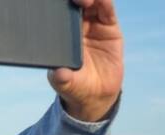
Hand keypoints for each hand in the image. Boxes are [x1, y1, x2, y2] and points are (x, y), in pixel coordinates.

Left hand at [47, 0, 123, 121]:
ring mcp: (93, 26)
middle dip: (74, 0)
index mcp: (61, 38)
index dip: (58, 7)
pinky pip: (107, 12)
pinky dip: (105, 3)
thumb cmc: (75, 86)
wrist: (96, 95)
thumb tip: (58, 74)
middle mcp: (76, 28)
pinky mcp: (109, 28)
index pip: (58, 16)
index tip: (55, 4)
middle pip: (74, 6)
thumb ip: (62, 78)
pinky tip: (102, 0)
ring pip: (92, 5)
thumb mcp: (66, 84)